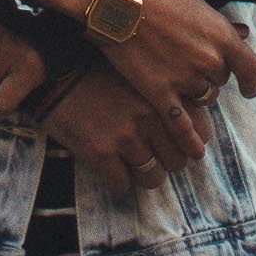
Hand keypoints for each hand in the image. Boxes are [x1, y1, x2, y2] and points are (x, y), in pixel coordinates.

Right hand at [13, 0, 255, 119]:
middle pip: (218, 81)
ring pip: (201, 100)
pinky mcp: (158, 93)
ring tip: (175, 85)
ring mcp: (184, 78)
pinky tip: (192, 153)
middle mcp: (209, 58)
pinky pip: (181, 126)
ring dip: (192, 97)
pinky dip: (188, 140)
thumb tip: (243, 33)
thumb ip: (217, 24)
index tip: (248, 89)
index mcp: (220, 33)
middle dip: (206, 77)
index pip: (249, 67)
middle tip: (184, 66)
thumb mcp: (192, 1)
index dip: (251, 81)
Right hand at [40, 62, 210, 193]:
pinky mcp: (101, 154)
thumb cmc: (99, 70)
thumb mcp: (141, 74)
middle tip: (146, 151)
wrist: (55, 69)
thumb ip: (168, 98)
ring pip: (153, 178)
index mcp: (163, 94)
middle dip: (164, 161)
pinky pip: (121, 186)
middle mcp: (150, 116)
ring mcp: (126, 136)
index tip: (173, 140)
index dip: (188, 142)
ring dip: (142, 174)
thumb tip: (191, 131)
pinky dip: (115, 180)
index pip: (200, 135)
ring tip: (127, 160)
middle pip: (178, 162)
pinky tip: (106, 163)